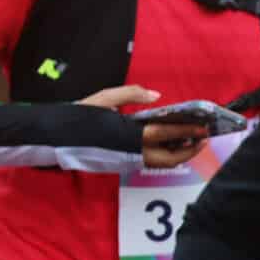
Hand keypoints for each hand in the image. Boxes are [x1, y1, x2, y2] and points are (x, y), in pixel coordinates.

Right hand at [79, 84, 205, 168]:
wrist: (55, 138)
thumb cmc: (78, 117)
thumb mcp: (103, 98)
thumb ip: (131, 94)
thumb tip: (155, 95)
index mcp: (128, 134)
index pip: (166, 134)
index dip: (188, 131)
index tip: (204, 128)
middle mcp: (131, 152)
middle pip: (169, 159)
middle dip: (189, 151)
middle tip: (202, 139)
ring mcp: (126, 162)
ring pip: (161, 163)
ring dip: (178, 154)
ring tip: (188, 141)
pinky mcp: (122, 165)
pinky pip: (150, 162)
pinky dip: (164, 155)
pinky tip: (167, 145)